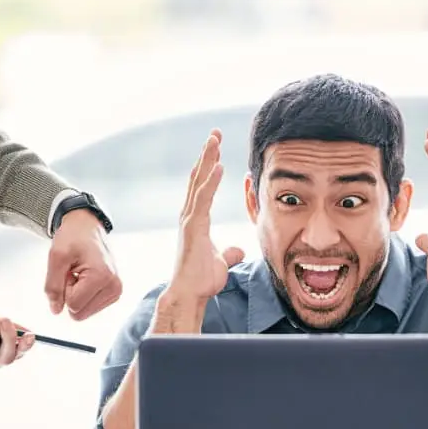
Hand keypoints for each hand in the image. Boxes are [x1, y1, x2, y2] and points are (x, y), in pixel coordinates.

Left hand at [44, 208, 121, 320]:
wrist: (87, 228)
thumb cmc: (73, 237)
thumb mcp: (56, 257)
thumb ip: (53, 286)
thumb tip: (56, 310)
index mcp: (102, 277)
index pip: (73, 305)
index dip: (64, 288)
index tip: (69, 270)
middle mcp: (114, 287)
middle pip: (79, 312)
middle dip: (71, 294)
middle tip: (73, 273)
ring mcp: (116, 291)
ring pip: (84, 312)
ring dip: (77, 294)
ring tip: (79, 274)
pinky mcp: (114, 293)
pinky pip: (90, 307)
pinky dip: (84, 294)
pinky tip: (86, 278)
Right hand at [165, 129, 244, 303]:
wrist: (189, 295)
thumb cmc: (201, 280)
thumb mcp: (221, 261)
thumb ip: (229, 253)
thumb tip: (238, 250)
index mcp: (196, 220)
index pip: (202, 186)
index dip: (209, 166)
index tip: (216, 147)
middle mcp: (189, 215)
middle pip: (198, 178)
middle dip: (206, 154)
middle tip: (214, 133)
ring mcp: (189, 220)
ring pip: (198, 182)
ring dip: (207, 159)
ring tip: (214, 139)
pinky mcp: (192, 227)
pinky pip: (203, 199)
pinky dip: (210, 181)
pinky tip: (219, 165)